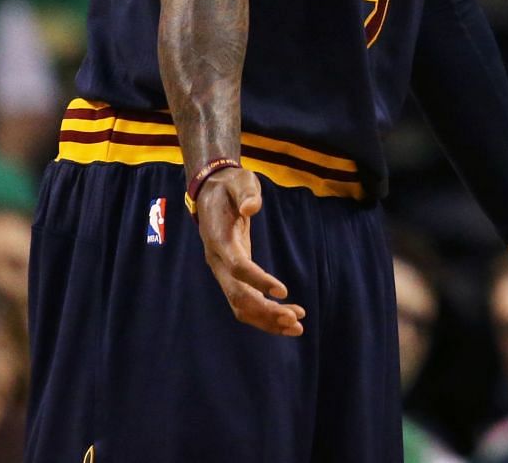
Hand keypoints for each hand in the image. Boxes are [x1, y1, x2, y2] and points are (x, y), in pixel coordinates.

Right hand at [195, 167, 304, 335]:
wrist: (210, 192)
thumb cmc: (230, 186)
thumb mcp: (239, 181)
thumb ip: (246, 193)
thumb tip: (252, 207)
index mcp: (219, 240)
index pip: (237, 267)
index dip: (258, 280)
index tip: (283, 291)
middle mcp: (218, 261)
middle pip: (238, 295)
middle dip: (265, 311)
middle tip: (295, 320)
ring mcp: (222, 271)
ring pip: (240, 305)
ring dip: (266, 319)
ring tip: (297, 326)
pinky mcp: (231, 274)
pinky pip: (244, 300)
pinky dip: (264, 313)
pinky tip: (287, 317)